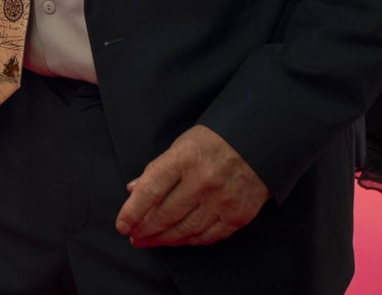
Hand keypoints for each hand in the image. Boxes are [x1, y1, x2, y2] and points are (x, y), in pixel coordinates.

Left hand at [115, 125, 269, 247]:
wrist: (259, 143)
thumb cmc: (213, 141)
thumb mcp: (180, 145)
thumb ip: (157, 169)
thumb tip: (133, 191)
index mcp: (184, 158)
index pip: (150, 190)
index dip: (132, 212)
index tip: (122, 225)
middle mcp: (203, 181)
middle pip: (166, 215)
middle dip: (145, 229)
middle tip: (134, 236)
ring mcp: (223, 200)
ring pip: (186, 230)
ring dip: (164, 239)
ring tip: (150, 240)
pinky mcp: (239, 216)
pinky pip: (208, 236)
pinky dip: (190, 240)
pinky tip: (178, 239)